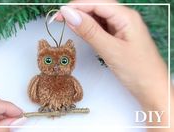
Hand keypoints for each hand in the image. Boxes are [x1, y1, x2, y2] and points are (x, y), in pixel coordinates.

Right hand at [56, 0, 172, 128]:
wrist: (151, 88)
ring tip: (67, 25)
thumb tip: (69, 15)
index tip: (60, 13)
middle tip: (59, 19)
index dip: (76, 6)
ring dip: (82, 20)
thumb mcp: (110, 49)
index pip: (97, 3)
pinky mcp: (117, 37)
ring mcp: (121, 28)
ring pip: (98, 18)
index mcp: (126, 17)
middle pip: (97, 8)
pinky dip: (89, 29)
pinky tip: (81, 32)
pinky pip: (100, 28)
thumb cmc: (138, 70)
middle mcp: (124, 19)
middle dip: (78, 11)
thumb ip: (89, 31)